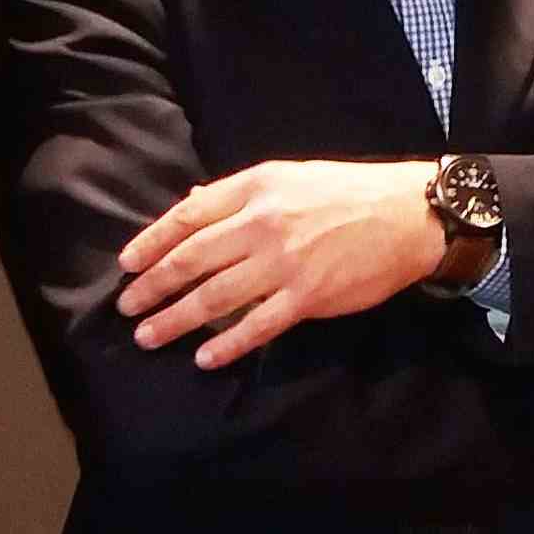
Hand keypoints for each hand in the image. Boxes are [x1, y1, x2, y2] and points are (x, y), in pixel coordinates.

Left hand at [115, 159, 441, 370]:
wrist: (406, 215)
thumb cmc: (343, 193)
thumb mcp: (284, 175)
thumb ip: (234, 193)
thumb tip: (190, 204)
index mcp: (253, 189)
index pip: (186, 217)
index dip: (151, 242)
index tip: (127, 264)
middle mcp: (261, 224)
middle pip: (192, 260)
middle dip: (153, 286)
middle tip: (127, 307)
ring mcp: (283, 263)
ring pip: (215, 297)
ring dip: (176, 319)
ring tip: (149, 335)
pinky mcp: (308, 297)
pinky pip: (258, 326)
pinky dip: (228, 345)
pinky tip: (205, 358)